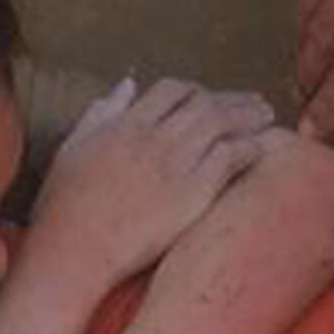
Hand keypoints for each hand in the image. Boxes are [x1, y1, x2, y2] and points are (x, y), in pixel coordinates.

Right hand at [27, 78, 274, 288]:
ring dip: (248, 118)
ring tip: (268, 119)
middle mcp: (154, 138)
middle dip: (233, 100)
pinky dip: (247, 149)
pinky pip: (229, 160)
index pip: (172, 90)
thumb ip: (102, 112)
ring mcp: (175, 164)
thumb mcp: (73, 146)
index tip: (210, 98)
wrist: (75, 248)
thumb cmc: (65, 204)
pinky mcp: (193, 194)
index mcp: (126, 124)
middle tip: (256, 103)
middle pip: (204, 104)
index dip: (196, 90)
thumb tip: (127, 84)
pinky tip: (259, 150)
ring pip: (222, 126)